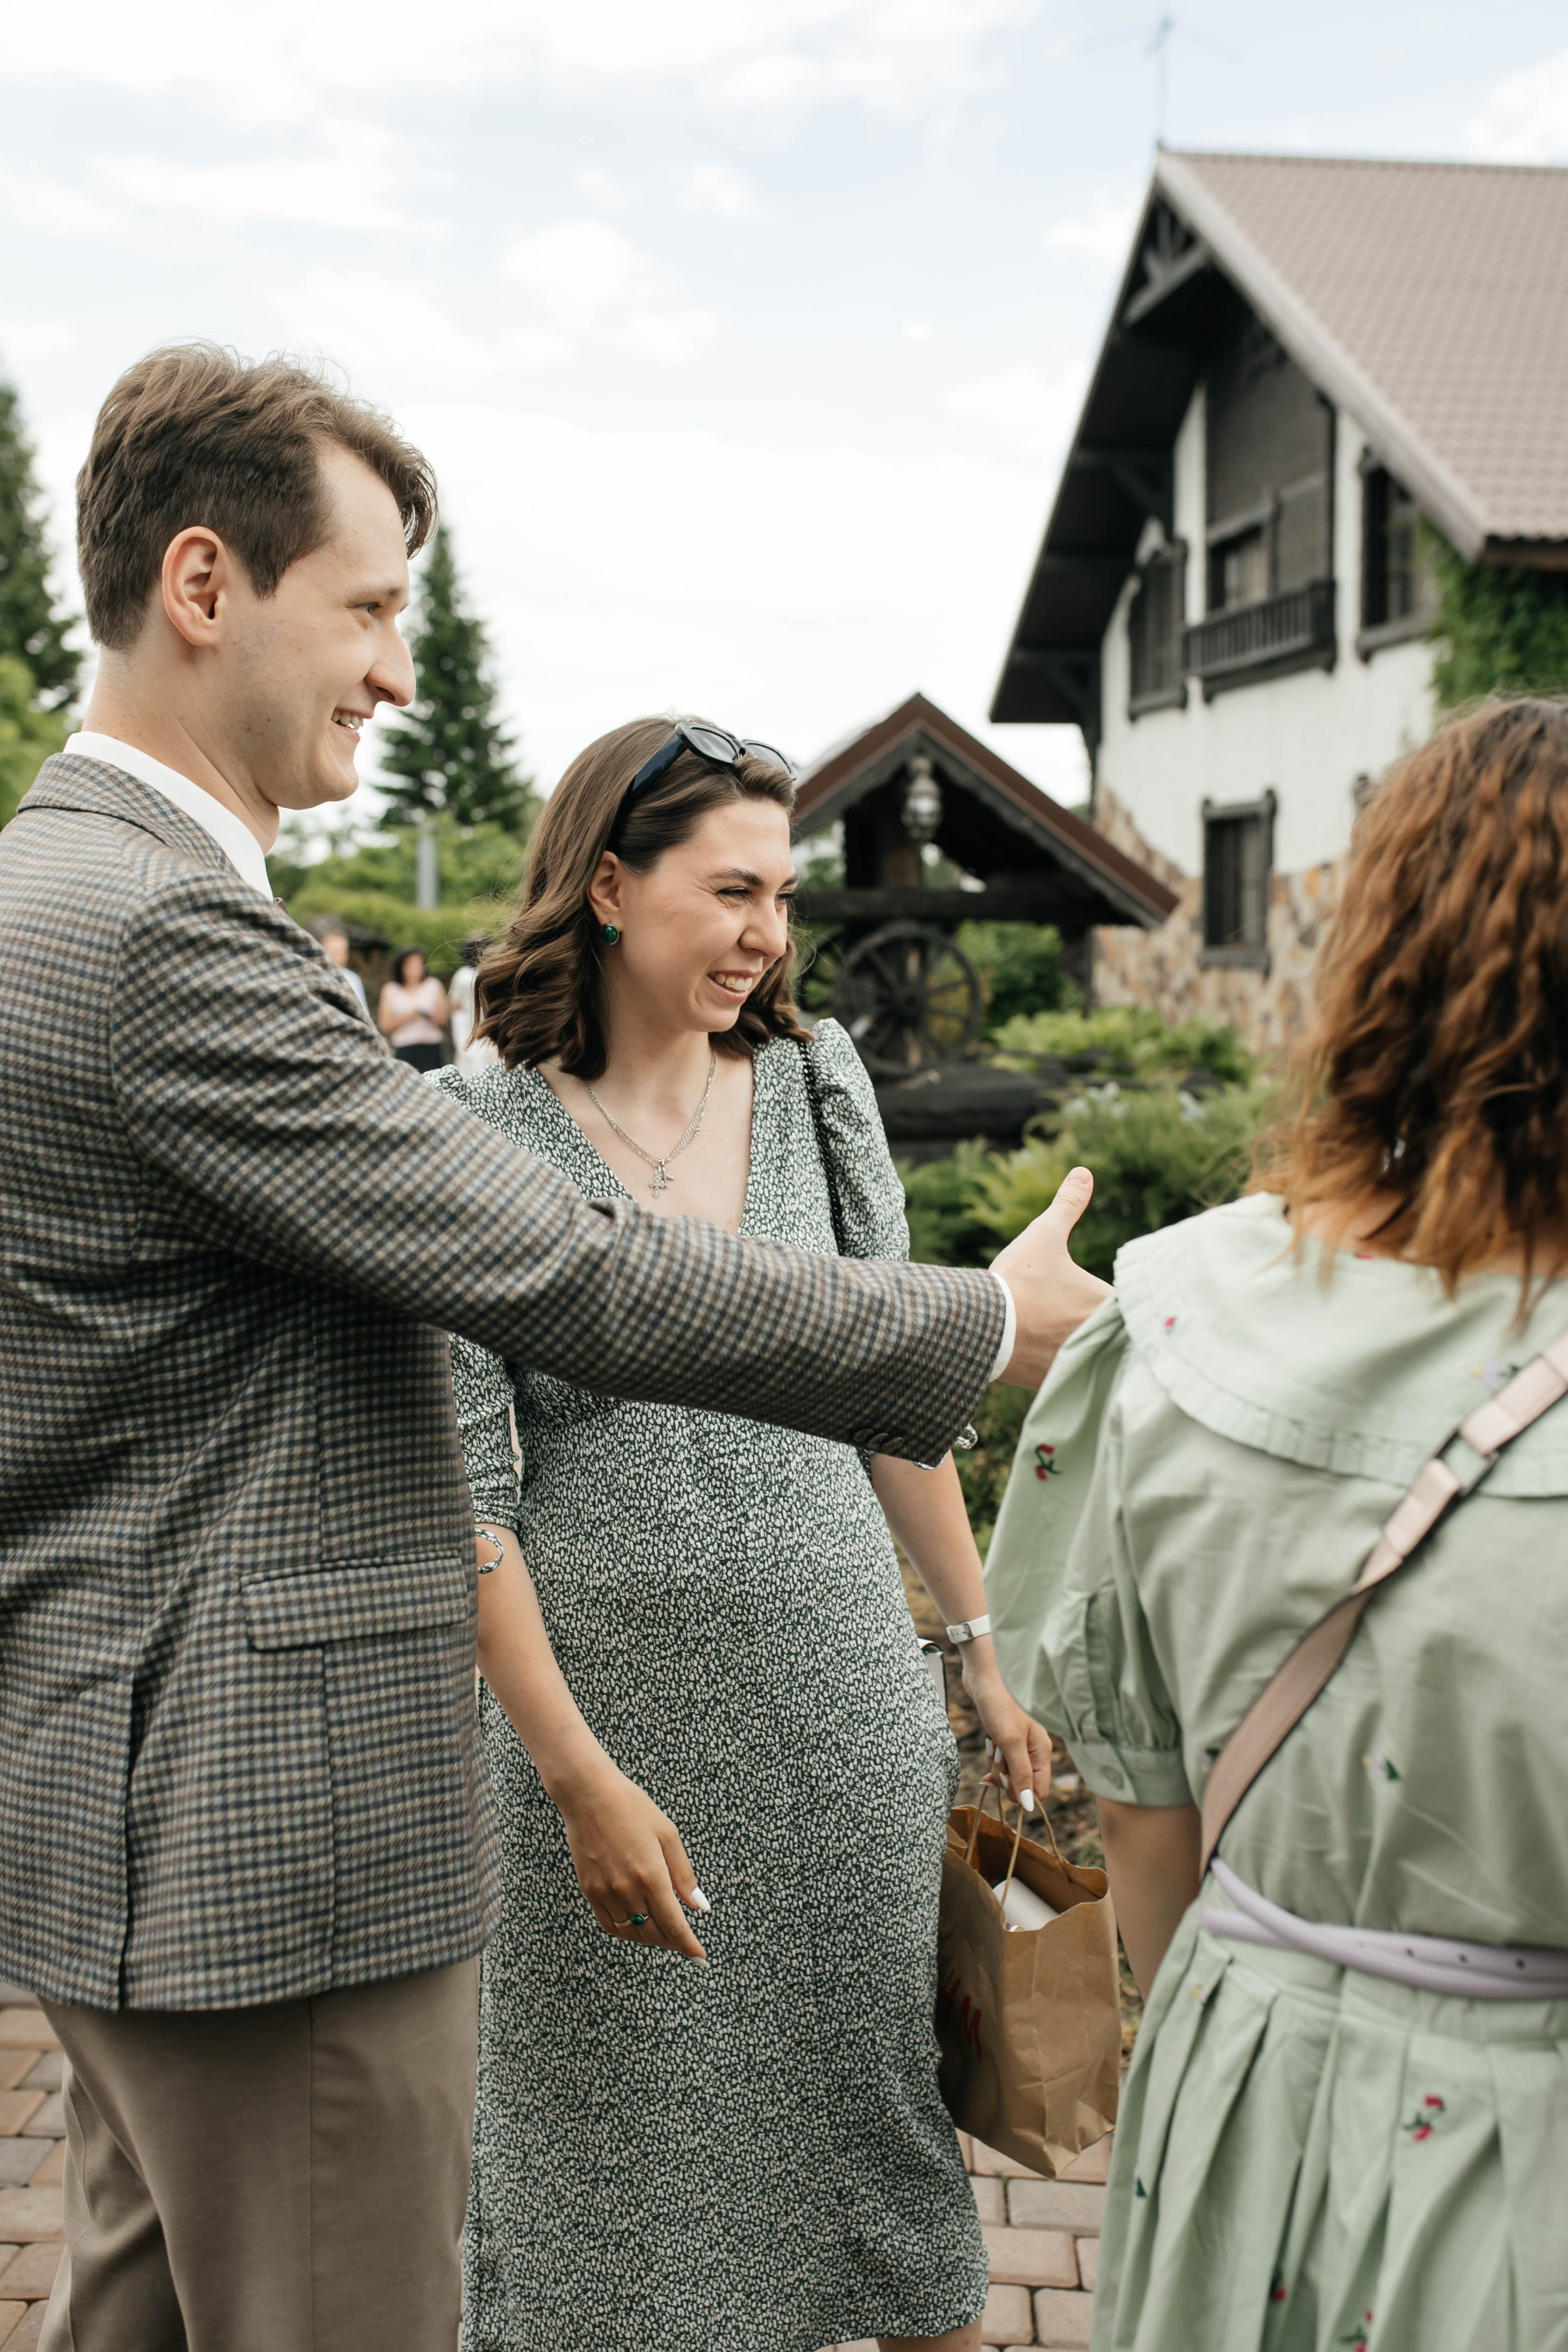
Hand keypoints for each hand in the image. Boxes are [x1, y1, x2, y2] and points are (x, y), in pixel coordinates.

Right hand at [553, 1756, 708, 1961]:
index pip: (674, 1925)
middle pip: (653, 1933)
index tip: (700, 1957)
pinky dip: (626, 1933)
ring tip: (663, 1934)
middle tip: (684, 1942)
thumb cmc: (632, 1807)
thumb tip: (699, 1906)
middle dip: (672, 1942)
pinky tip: (637, 1926)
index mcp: (652, 1875)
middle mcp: (627, 1889)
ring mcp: (605, 1892)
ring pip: (631, 1933)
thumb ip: (684, 1875)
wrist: (588, 1795)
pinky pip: (609, 1924)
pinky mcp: (589, 1890)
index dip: (688, 1945)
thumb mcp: (667, 1834)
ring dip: (650, 1938)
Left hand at [962, 1652, 1052, 1812]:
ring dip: (996, 1764)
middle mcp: (1034, 1749)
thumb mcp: (1010, 1742)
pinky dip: (992, 1755)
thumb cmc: (1000, 1703)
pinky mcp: (1005, 1737)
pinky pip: (1000, 1758)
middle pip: (1021, 1782)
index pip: (1038, 1789)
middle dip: (1005, 1776)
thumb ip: (1021, 1774)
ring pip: (1008, 1771)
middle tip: (996, 1756)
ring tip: (992, 1744)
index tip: (1004, 1779)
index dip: (1020, 1791)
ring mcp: (1019, 1743)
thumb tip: (1029, 1806)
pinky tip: (990, 1744)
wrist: (984, 1674)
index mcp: (1042, 1750)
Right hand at [992, 1166, 1110, 1388]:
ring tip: (1067, 1338)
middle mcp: (1101, 1337)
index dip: (1126, 1301)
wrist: (982, 1329)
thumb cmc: (1018, 1280)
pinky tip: (1052, 1359)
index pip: (1131, 1304)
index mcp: (1106, 1302)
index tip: (1115, 1299)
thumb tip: (1084, 1173)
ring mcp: (1080, 1363)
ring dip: (1087, 1349)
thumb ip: (1068, 1205)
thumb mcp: (1043, 1236)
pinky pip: (1072, 1378)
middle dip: (1108, 1326)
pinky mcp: (1057, 1383)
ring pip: (1096, 1357)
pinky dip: (1066, 1369)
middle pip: (1116, 1333)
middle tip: (1085, 1317)